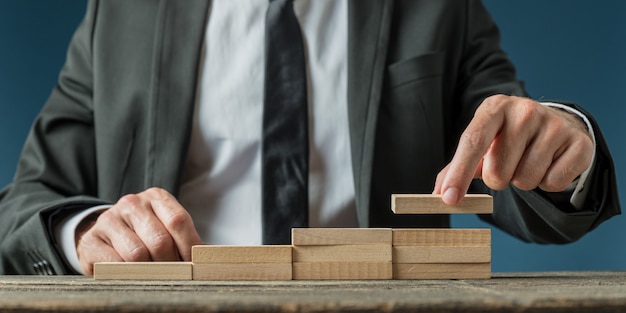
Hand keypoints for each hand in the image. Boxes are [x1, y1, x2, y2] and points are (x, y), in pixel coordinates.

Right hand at [76, 187, 201, 274]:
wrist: (104, 236)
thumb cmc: (144, 235)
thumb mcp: (165, 228)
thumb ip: (184, 238)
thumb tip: (209, 257)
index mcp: (156, 197)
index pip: (178, 221)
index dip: (189, 247)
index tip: (194, 266)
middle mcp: (132, 203)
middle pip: (160, 241)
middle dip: (169, 263)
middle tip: (171, 274)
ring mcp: (109, 219)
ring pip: (137, 254)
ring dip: (148, 271)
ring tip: (151, 275)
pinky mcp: (91, 240)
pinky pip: (115, 264)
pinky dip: (126, 275)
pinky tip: (130, 274)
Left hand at [434, 95, 592, 204]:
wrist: (555, 123)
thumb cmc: (507, 137)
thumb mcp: (482, 141)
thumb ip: (456, 167)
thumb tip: (438, 193)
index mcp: (495, 107)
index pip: (473, 142)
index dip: (459, 173)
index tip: (449, 199)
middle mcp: (525, 111)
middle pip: (497, 172)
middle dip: (498, 179)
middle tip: (508, 163)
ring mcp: (555, 125)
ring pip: (525, 181)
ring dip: (523, 181)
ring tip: (528, 161)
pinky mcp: (579, 143)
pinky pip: (552, 184)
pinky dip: (547, 183)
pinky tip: (549, 164)